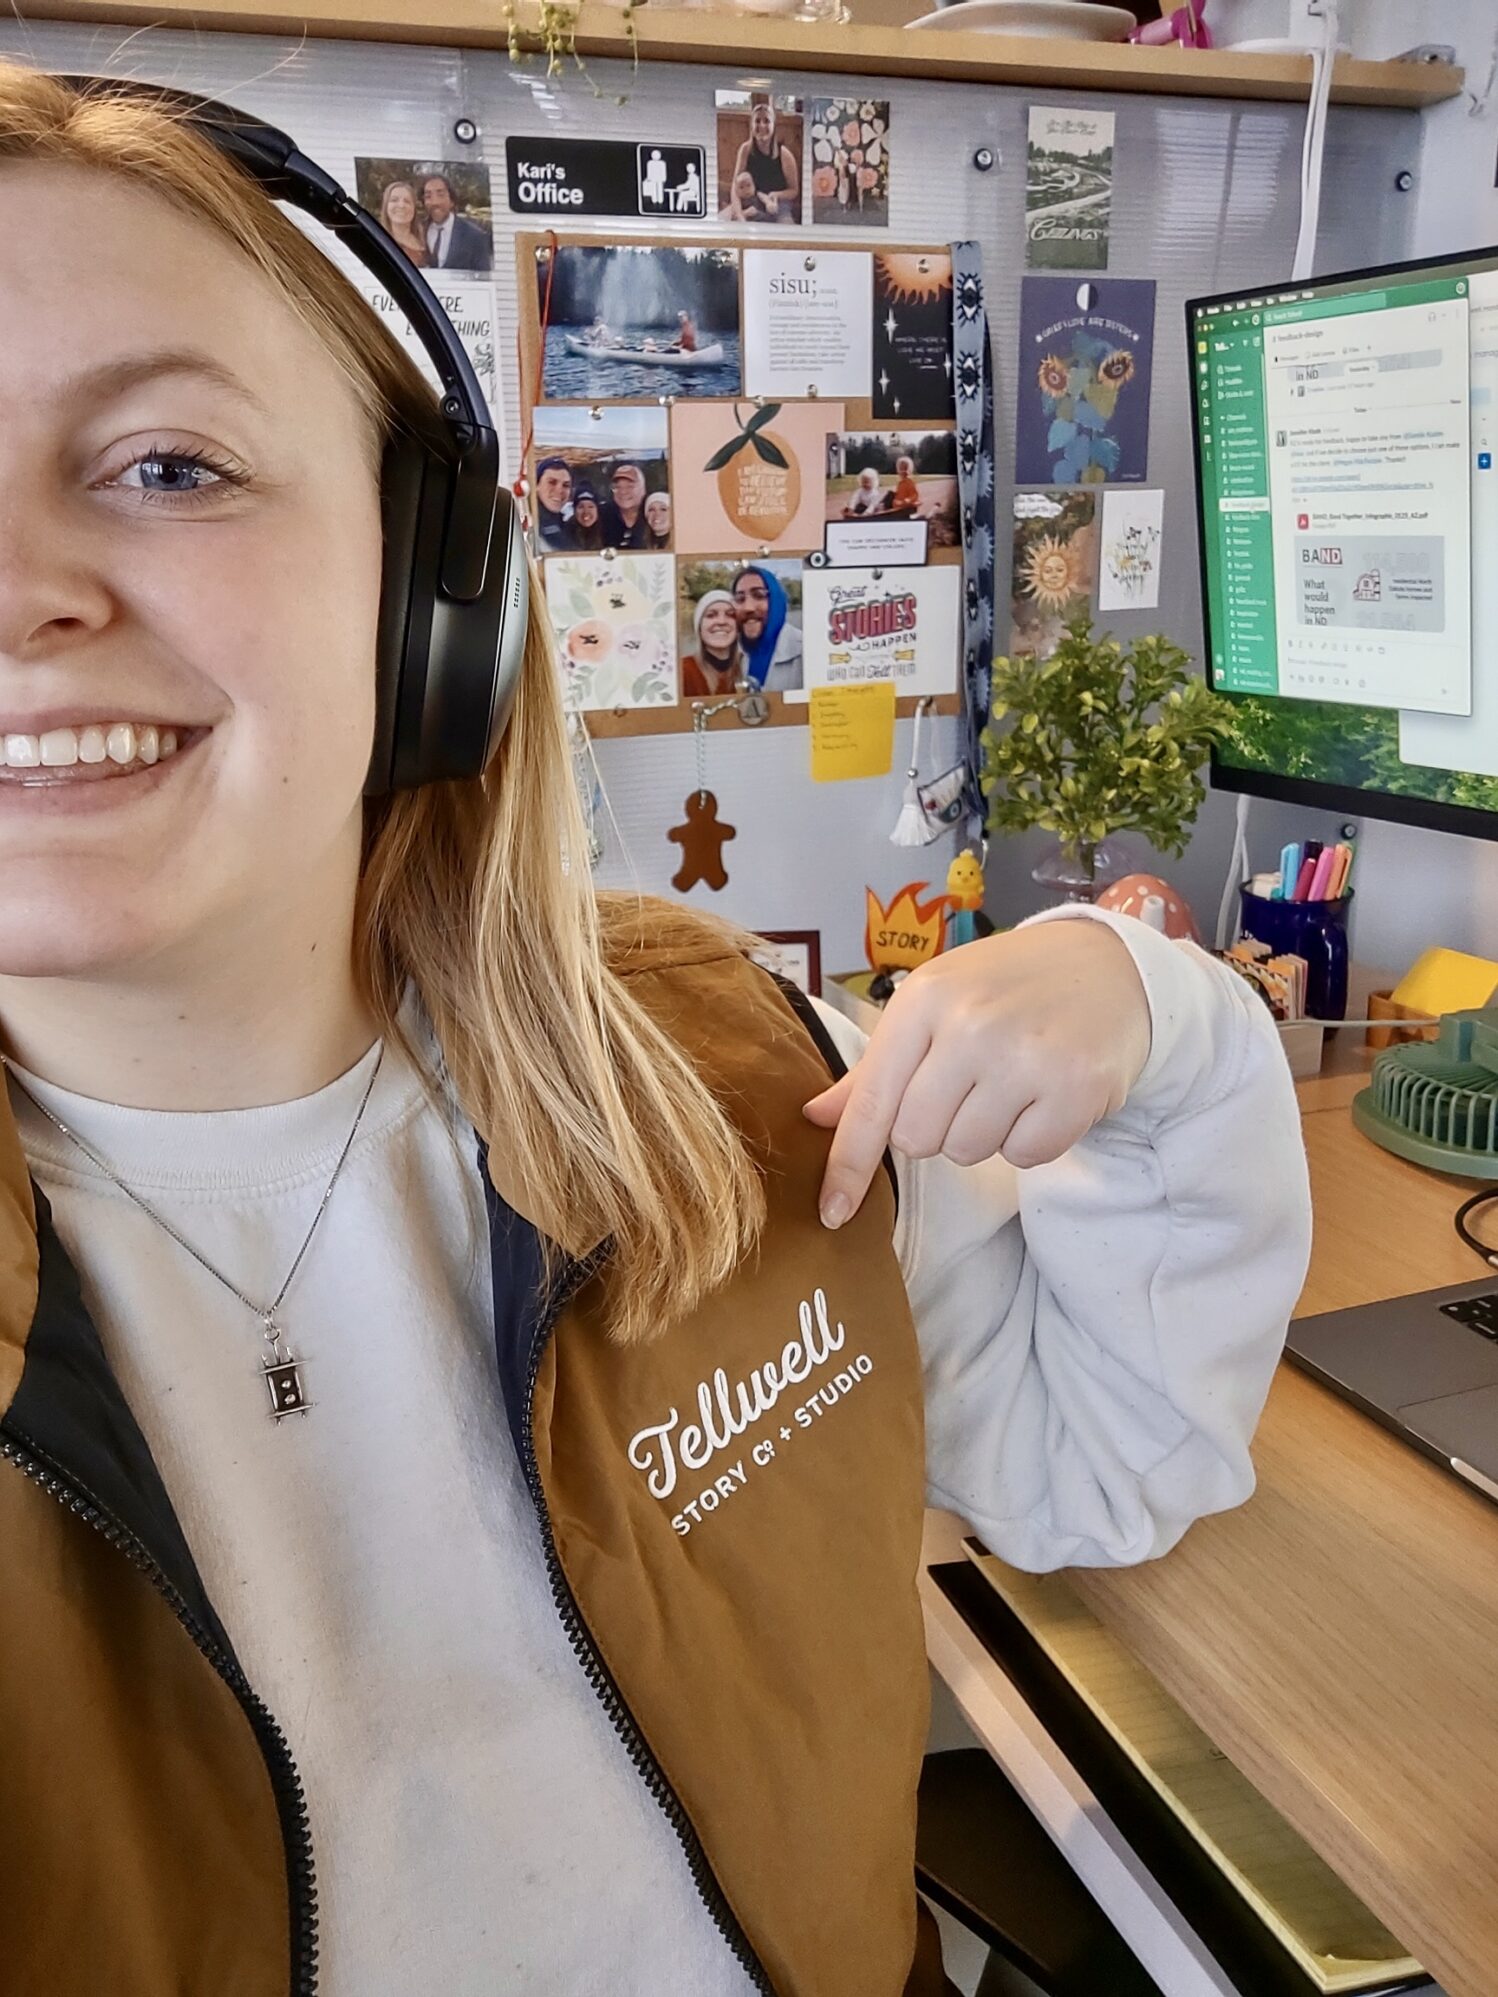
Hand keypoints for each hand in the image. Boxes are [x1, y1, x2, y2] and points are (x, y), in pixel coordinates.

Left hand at [804, 919, 1151, 1228]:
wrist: (1107, 966)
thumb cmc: (1005, 987)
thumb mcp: (934, 1003)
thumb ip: (876, 1068)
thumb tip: (813, 1117)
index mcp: (923, 1000)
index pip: (871, 1102)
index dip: (848, 1163)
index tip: (832, 1212)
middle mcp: (971, 1025)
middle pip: (917, 1139)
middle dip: (936, 1128)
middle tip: (969, 1088)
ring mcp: (1026, 1057)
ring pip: (968, 1151)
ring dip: (984, 1133)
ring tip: (1010, 1085)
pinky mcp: (1076, 1088)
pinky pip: (1024, 1155)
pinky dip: (1030, 1138)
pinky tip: (1044, 1095)